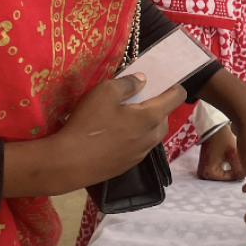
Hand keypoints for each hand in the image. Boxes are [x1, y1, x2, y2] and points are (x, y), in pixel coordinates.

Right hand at [2, 74, 184, 196]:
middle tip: (141, 99)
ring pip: (153, 135)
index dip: (174, 87)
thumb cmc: (89, 123)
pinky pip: (140, 147)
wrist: (69, 163)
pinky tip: (117, 135)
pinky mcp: (128, 165)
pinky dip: (136, 137)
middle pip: (165, 118)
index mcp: (150, 117)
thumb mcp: (104, 92)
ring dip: (147, 124)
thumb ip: (128, 83)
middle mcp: (151, 137)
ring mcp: (140, 154)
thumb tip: (143, 80)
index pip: (176, 98)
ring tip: (128, 116)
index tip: (165, 82)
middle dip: (158, 107)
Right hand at [197, 124, 243, 182]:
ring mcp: (203, 169)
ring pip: (223, 172)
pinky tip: (229, 156)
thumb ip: (239, 169)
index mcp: (208, 173)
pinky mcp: (206, 164)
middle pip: (225, 177)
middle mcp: (203, 174)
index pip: (229, 178)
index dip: (238, 171)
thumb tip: (242, 178)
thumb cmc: (222, 138)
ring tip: (234, 156)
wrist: (213, 126)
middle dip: (233, 170)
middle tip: (240, 160)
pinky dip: (225, 164)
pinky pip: (219, 168)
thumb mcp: (233, 154)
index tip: (243, 162)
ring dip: (230, 167)